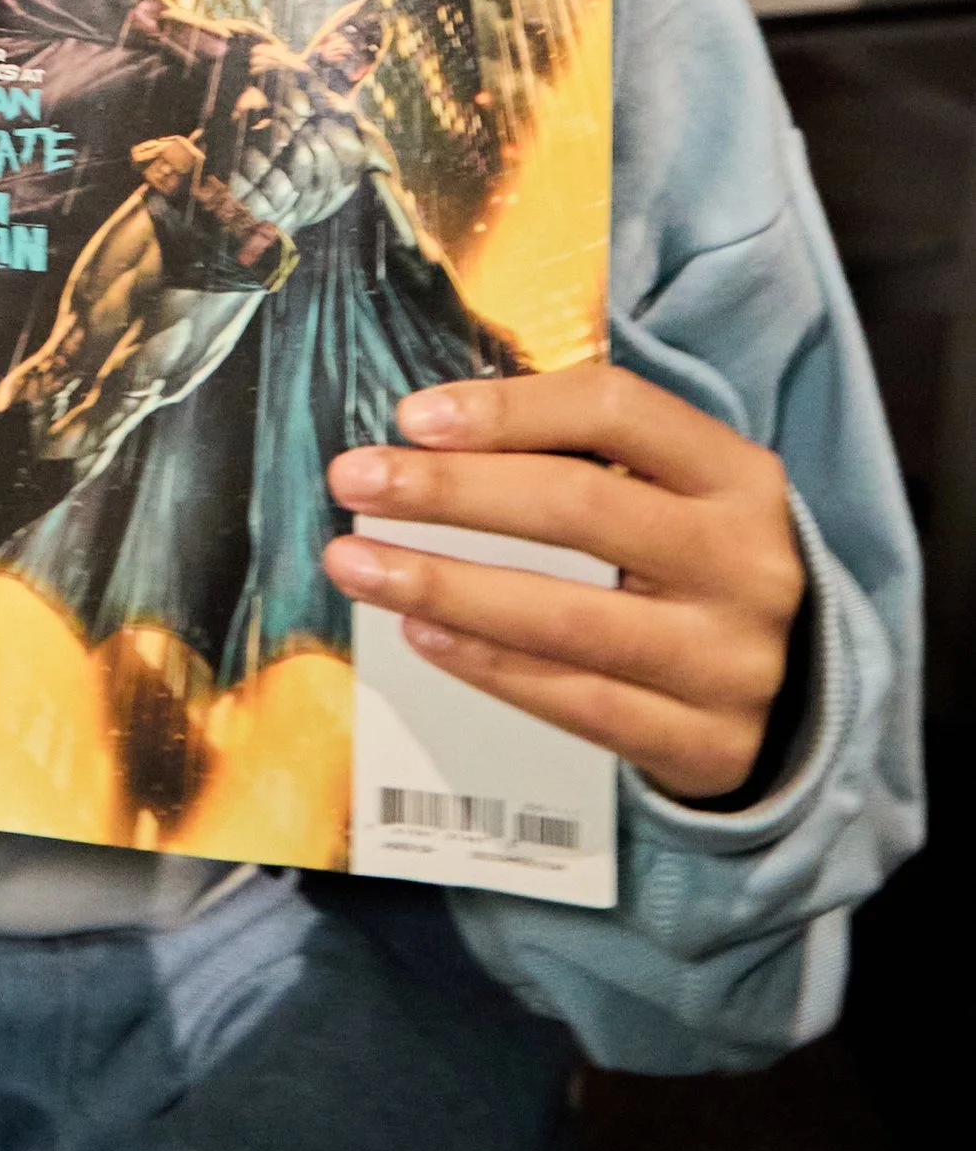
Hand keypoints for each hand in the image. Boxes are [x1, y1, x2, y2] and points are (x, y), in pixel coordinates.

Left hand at [324, 364, 805, 802]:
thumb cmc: (692, 564)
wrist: (798, 699)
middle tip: (353, 480)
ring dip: (444, 584)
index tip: (410, 418)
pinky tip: (420, 633)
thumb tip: (427, 435)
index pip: (616, 411)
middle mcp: (747, 561)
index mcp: (738, 474)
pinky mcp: (707, 743)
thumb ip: (581, 454)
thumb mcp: (673, 491)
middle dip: (451, 492)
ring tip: (356, 562)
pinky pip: (576, 701)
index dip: (509, 407)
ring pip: (567, 616)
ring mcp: (733, 660)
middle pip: (581, 507)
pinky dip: (489, 665)